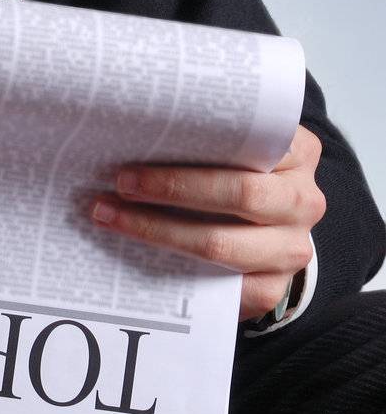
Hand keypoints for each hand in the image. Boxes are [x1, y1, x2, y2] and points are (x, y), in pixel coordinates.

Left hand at [90, 123, 325, 321]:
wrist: (271, 229)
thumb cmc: (241, 174)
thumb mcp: (237, 147)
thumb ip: (207, 136)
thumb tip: (134, 125)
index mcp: (298, 153)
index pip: (251, 142)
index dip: (201, 138)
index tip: (148, 139)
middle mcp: (303, 201)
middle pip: (239, 194)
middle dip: (173, 187)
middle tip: (121, 182)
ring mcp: (293, 249)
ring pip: (221, 244)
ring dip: (157, 231)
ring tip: (111, 215)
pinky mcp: (273, 288)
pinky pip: (218, 286)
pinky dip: (171, 271)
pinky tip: (135, 253)